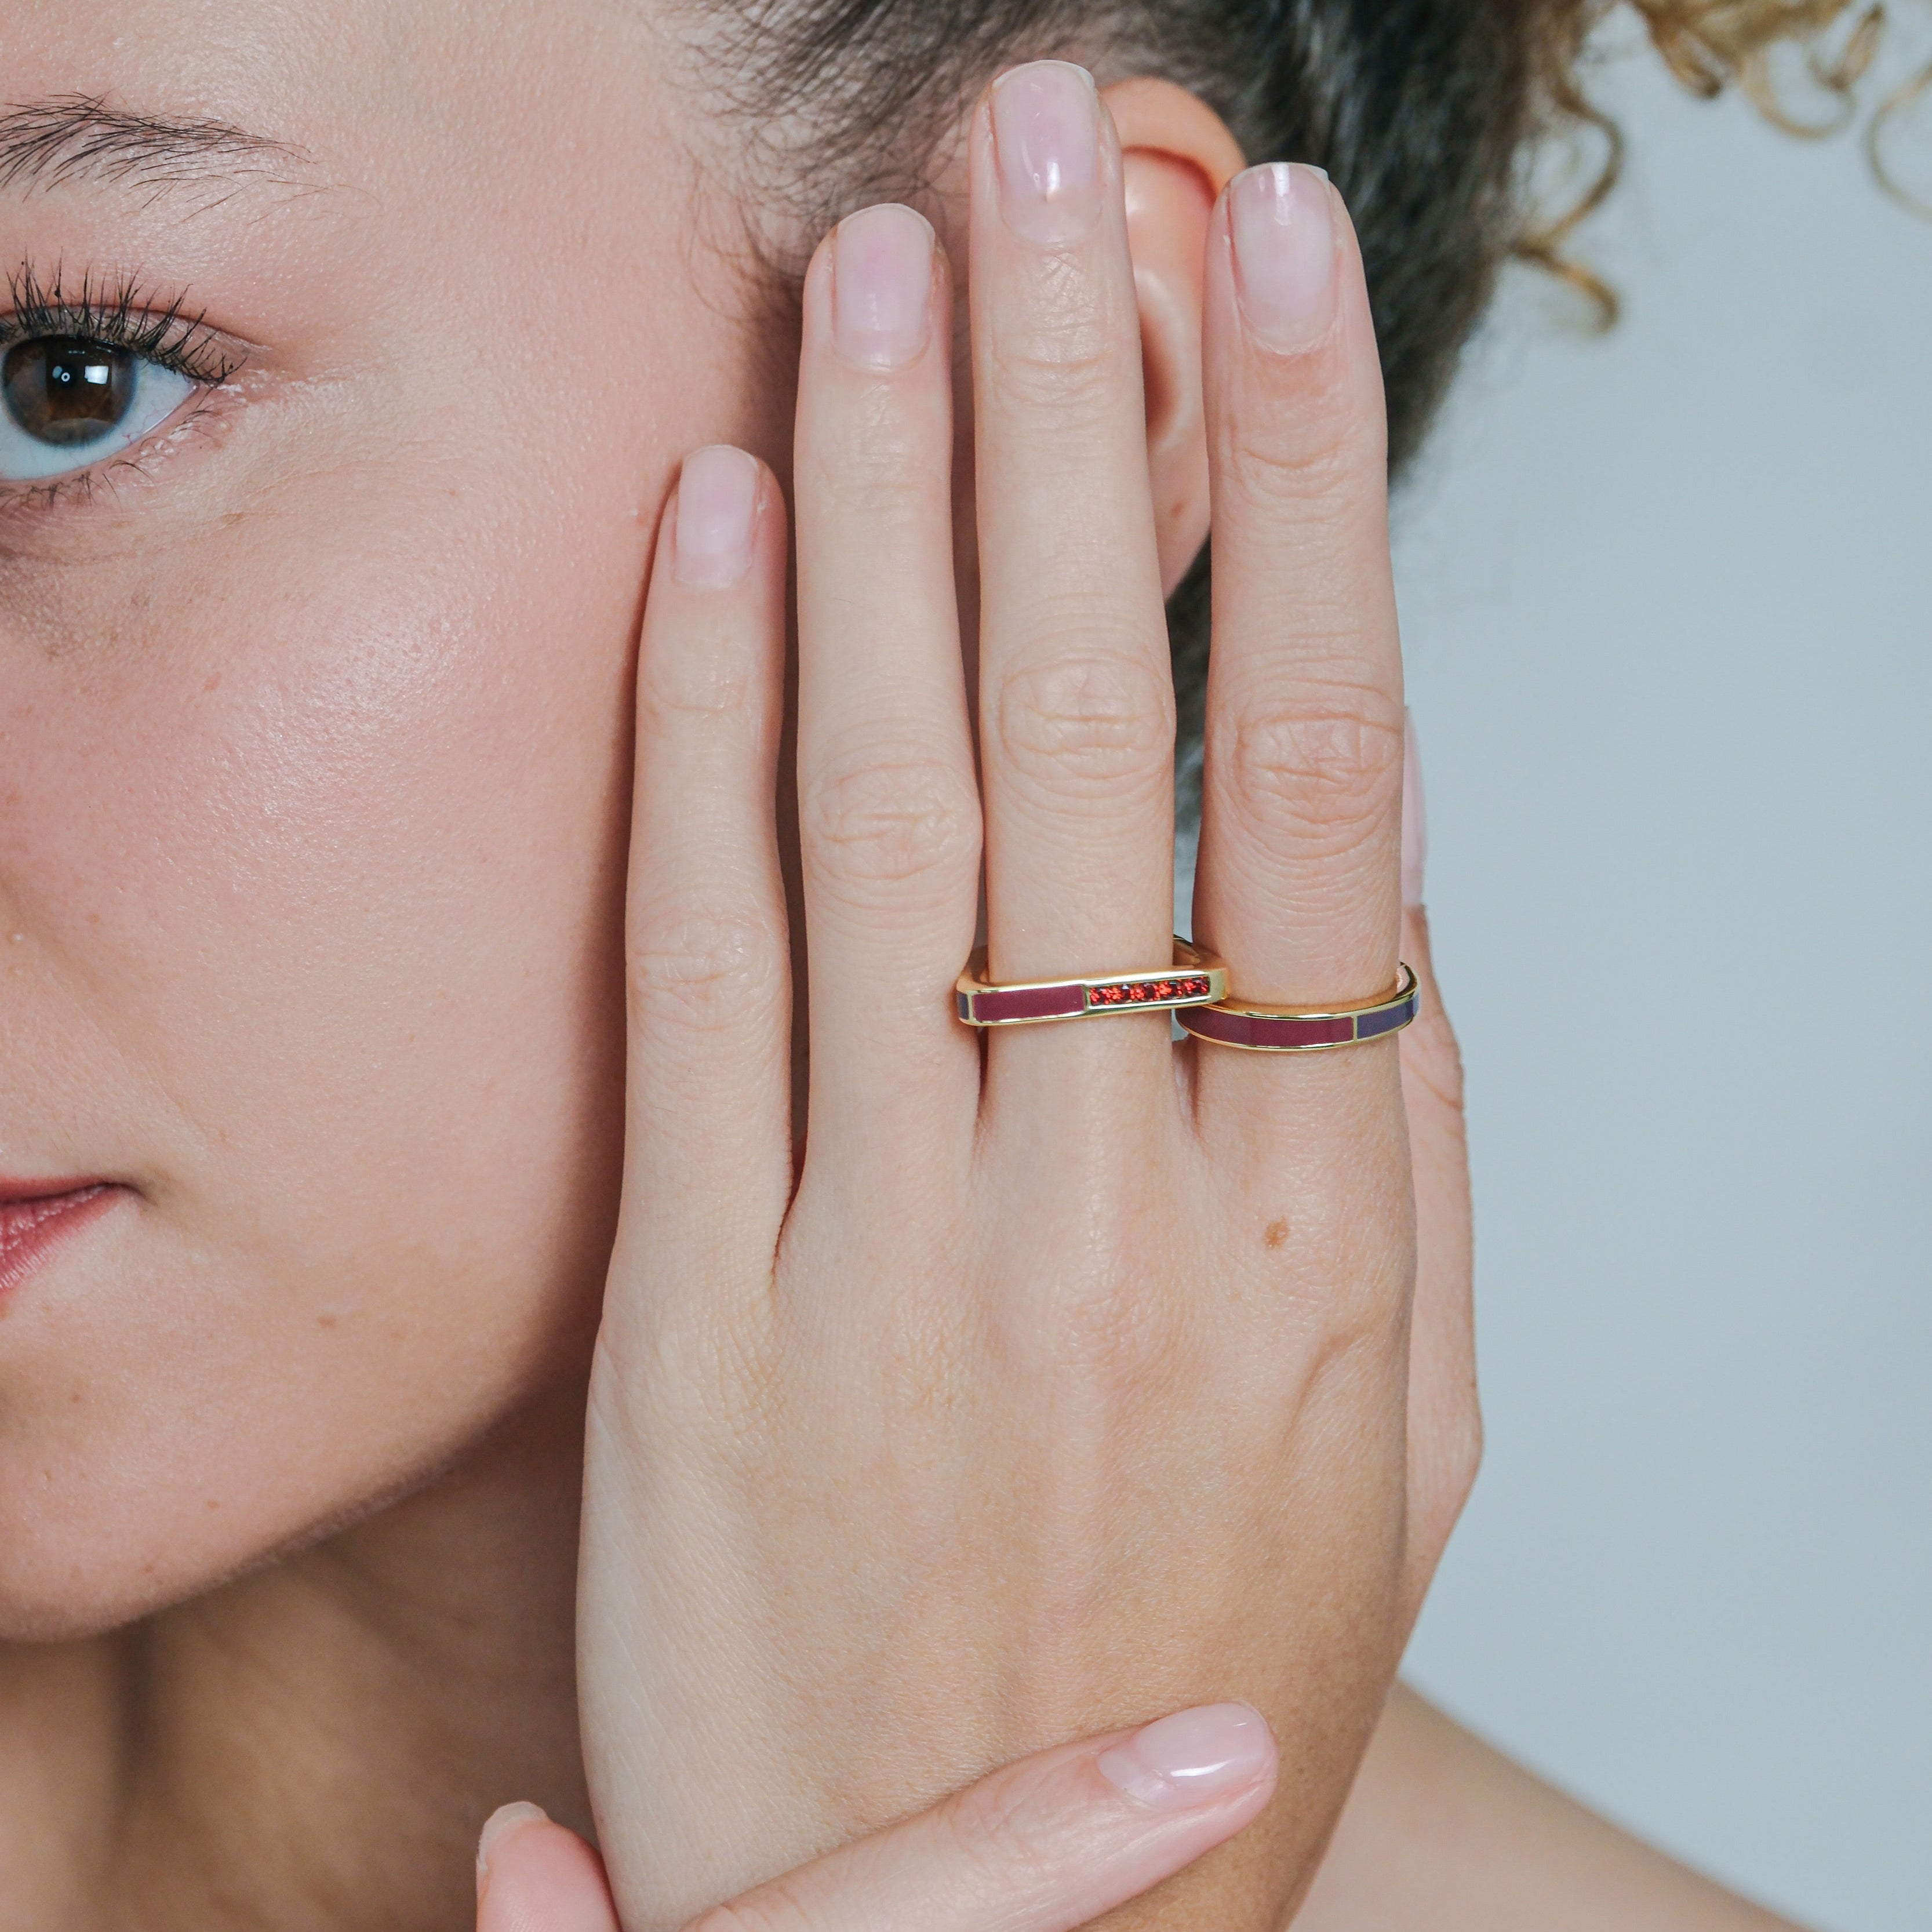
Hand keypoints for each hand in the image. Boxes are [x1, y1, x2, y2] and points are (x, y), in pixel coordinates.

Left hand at [578, 58, 1476, 1931]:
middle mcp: (1105, 1207)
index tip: (1259, 274)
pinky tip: (719, 526)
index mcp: (1315, 1230)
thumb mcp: (1400, 1430)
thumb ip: (1397, 1146)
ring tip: (881, 262)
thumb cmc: (1214, 1664)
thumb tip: (1370, 872)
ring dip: (884, 504)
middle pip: (1085, 727)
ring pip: (886, 801)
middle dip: (1066, 405)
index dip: (1283, 494)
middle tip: (1039, 155)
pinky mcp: (698, 1310)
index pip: (1309, 776)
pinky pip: (704, 964)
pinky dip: (703, 728)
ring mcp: (885, 1254)